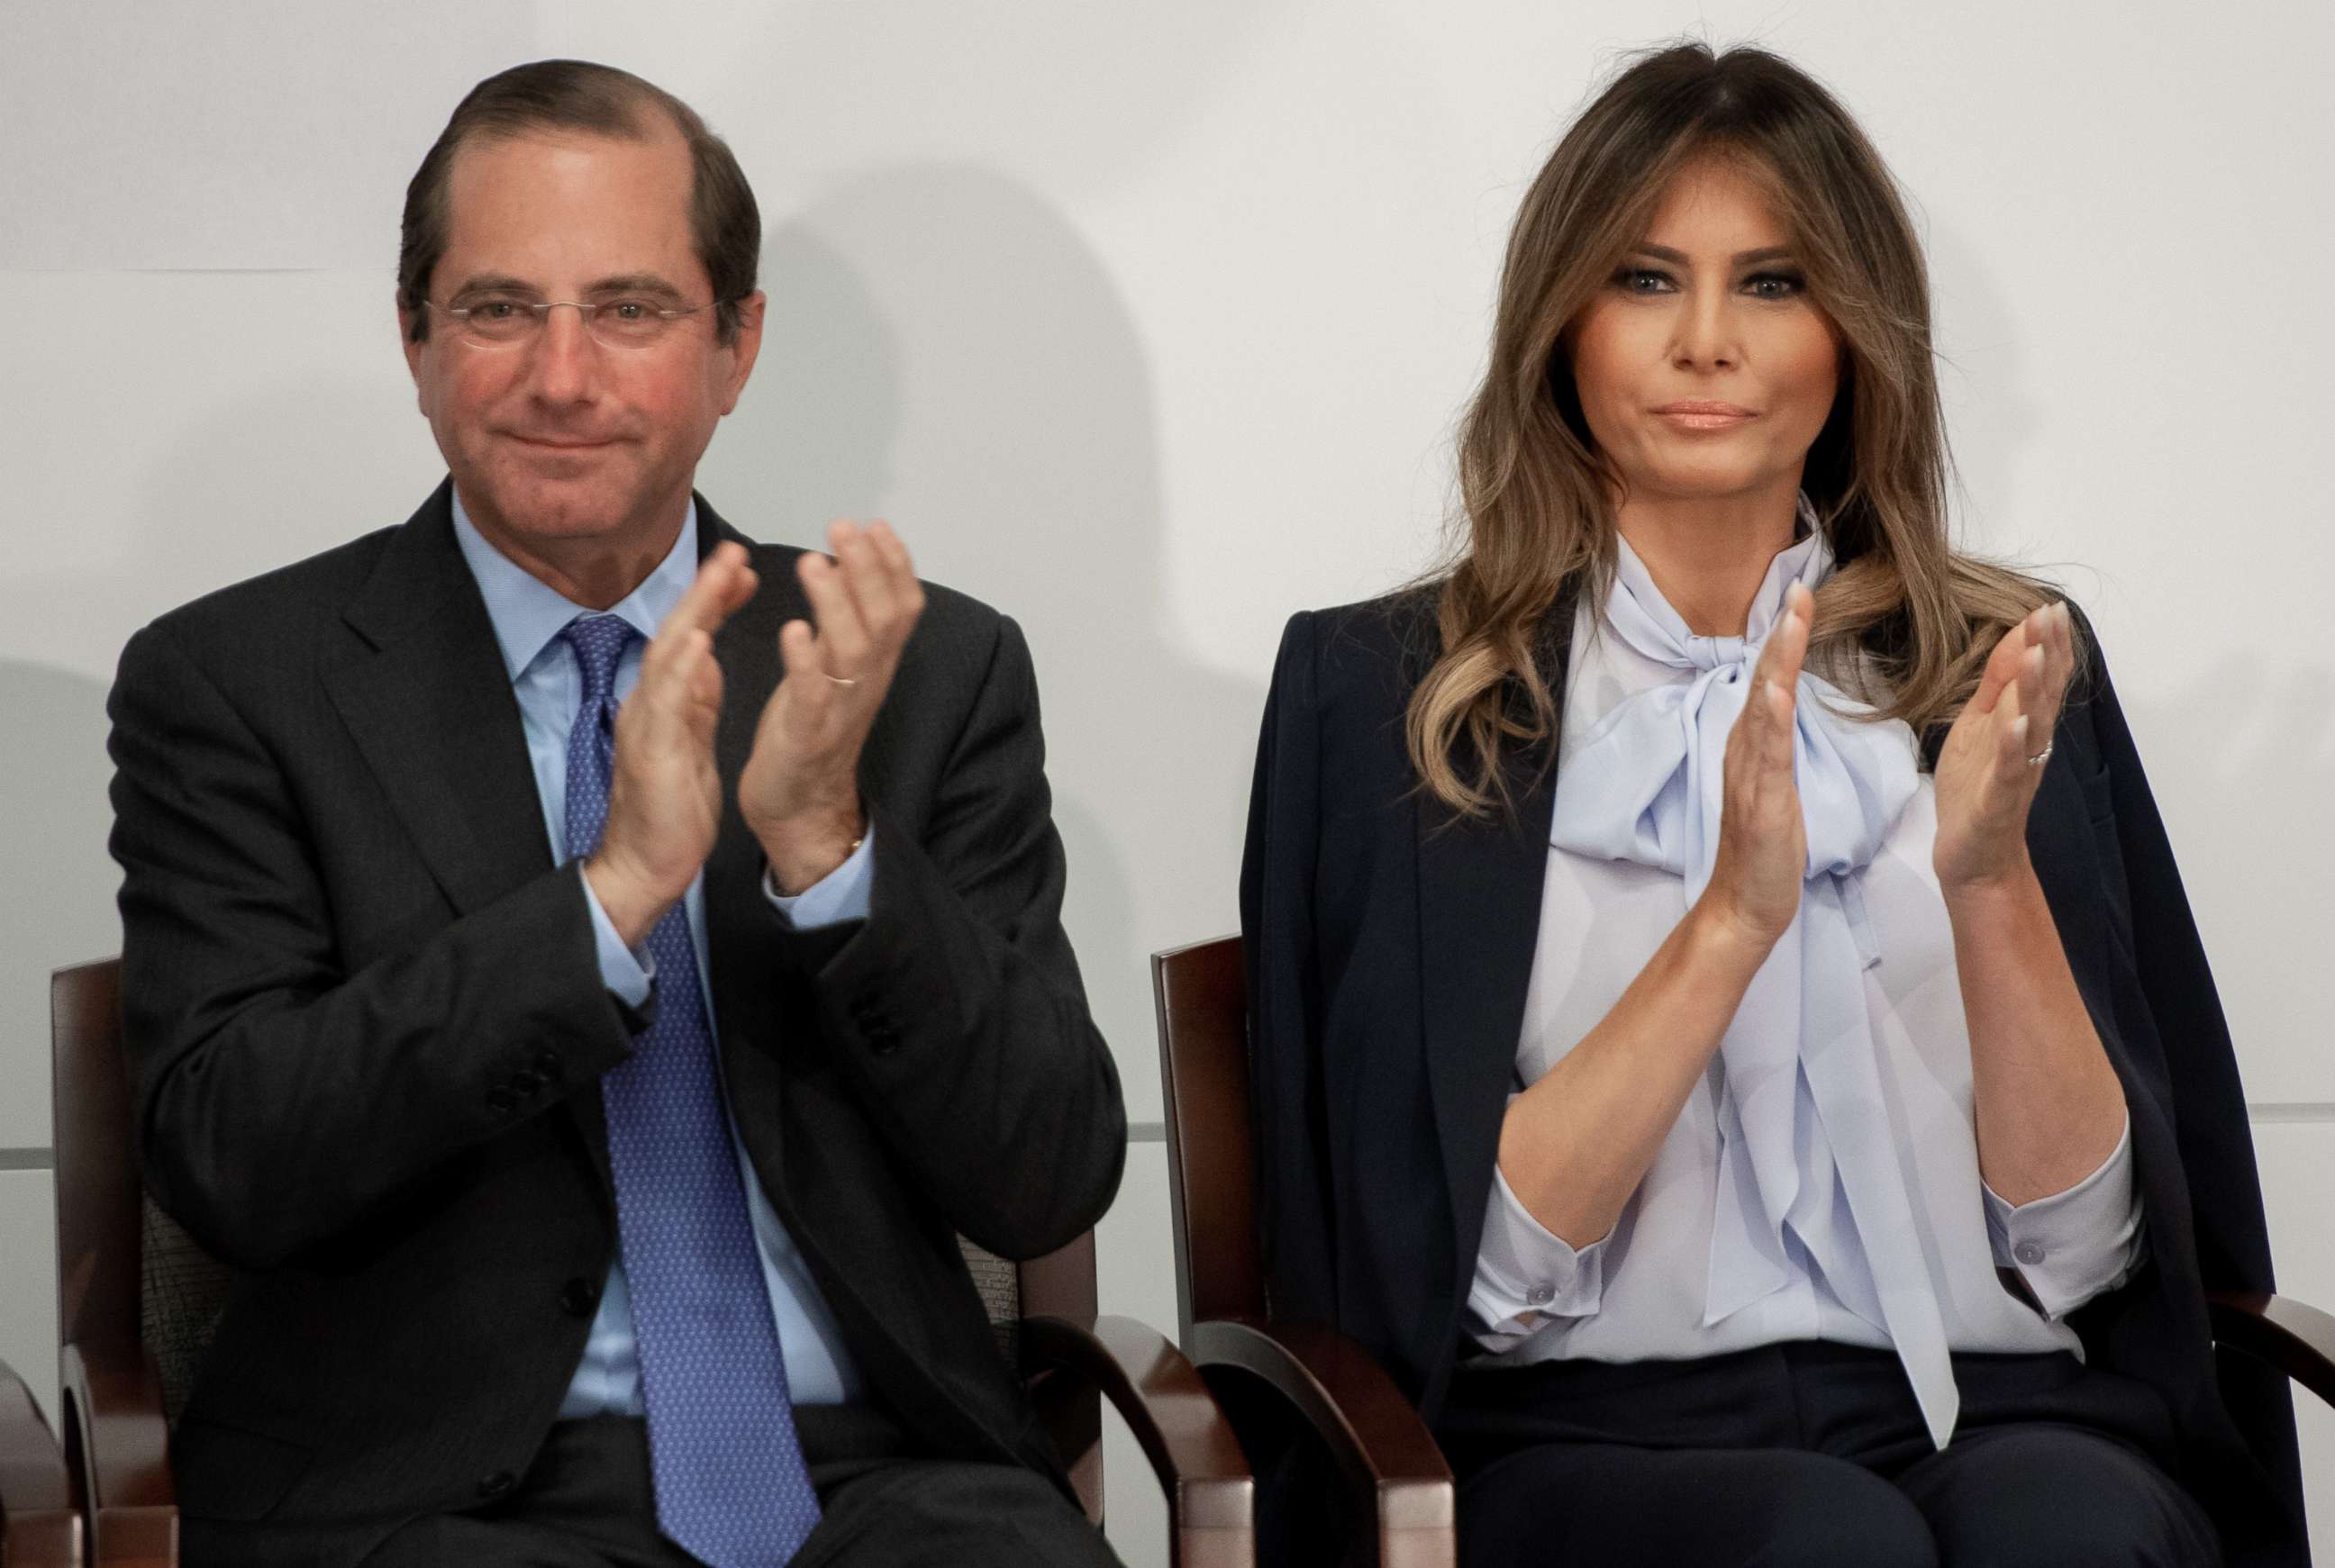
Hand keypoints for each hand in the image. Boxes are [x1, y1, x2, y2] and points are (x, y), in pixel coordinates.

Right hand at [585, 541, 758, 944]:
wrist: (646, 865)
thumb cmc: (671, 809)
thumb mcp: (691, 740)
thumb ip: (695, 699)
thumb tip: (706, 658)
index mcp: (664, 700)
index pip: (690, 637)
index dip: (714, 600)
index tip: (743, 568)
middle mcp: (649, 701)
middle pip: (677, 631)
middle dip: (705, 588)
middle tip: (733, 549)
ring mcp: (646, 723)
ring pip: (667, 653)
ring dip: (695, 611)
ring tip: (721, 574)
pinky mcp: (651, 751)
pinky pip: (664, 702)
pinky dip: (680, 668)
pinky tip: (698, 640)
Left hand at [740, 520, 926, 892]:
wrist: (800, 805)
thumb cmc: (810, 728)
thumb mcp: (835, 667)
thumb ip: (844, 620)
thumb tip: (843, 563)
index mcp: (876, 664)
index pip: (903, 607)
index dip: (895, 564)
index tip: (875, 524)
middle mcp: (868, 682)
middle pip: (885, 618)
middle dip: (868, 568)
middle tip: (843, 527)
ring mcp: (841, 709)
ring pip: (854, 649)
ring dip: (836, 602)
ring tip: (813, 563)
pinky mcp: (808, 735)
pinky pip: (814, 695)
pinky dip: (805, 661)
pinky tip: (793, 629)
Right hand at [1694, 581, 1811, 953]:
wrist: (1745, 903)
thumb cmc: (1766, 850)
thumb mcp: (1775, 786)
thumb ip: (1775, 745)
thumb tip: (1780, 706)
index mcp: (1754, 745)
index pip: (1771, 679)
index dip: (1785, 637)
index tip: (1802, 595)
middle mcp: (1745, 750)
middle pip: (1763, 680)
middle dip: (1782, 633)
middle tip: (1798, 589)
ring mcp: (1749, 774)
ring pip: (1764, 707)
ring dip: (1777, 663)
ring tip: (1790, 623)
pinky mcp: (1760, 801)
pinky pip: (1766, 755)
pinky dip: (1770, 720)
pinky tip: (1776, 693)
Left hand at [1933, 601, 2073, 892]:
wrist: (1972, 857)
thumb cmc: (1976, 789)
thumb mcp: (1981, 725)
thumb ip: (1999, 684)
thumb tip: (2019, 636)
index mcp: (2023, 725)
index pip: (2042, 678)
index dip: (2047, 643)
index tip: (2050, 607)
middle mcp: (2029, 746)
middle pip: (2044, 695)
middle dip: (2048, 654)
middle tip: (2052, 615)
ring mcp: (2016, 773)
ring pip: (2031, 727)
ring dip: (2034, 690)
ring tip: (2036, 654)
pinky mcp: (1997, 801)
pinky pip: (2009, 771)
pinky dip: (2014, 747)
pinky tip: (2017, 723)